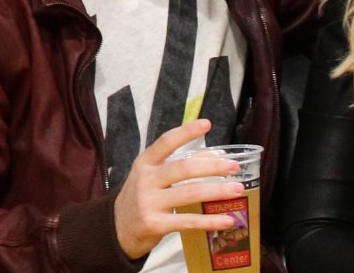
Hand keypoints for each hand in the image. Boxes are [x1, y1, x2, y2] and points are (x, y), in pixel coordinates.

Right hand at [113, 119, 243, 258]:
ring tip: (238, 189)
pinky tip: (228, 220)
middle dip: (212, 167)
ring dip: (217, 191)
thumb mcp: (152, 176)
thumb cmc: (141, 197)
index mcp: (145, 163)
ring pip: (190, 193)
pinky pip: (188, 220)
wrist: (116, 230)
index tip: (207, 124)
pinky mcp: (155, 224)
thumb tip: (214, 158)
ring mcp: (149, 203)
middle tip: (234, 167)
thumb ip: (177, 166)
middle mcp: (146, 180)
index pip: (166, 142)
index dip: (186, 131)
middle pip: (184, 168)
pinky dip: (211, 221)